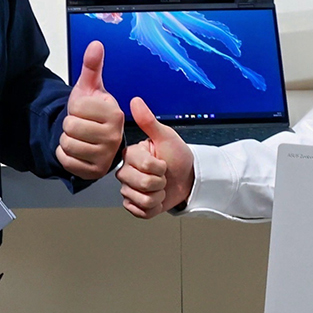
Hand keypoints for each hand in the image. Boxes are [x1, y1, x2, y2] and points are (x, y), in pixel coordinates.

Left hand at [57, 41, 123, 179]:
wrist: (95, 138)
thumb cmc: (92, 113)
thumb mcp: (90, 88)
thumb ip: (92, 66)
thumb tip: (95, 45)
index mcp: (114, 113)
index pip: (77, 107)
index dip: (75, 108)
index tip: (85, 111)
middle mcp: (113, 136)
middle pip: (70, 127)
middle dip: (69, 125)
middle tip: (81, 125)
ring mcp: (105, 155)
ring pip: (67, 144)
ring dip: (66, 140)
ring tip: (79, 136)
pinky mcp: (94, 171)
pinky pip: (66, 160)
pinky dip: (65, 155)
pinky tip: (76, 150)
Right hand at [118, 97, 193, 217]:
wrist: (187, 178)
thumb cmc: (177, 155)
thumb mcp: (165, 136)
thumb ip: (148, 121)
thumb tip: (135, 100)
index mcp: (130, 155)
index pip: (143, 165)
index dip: (159, 167)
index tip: (163, 161)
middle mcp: (125, 172)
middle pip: (140, 184)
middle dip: (159, 182)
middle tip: (164, 175)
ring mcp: (128, 190)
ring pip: (142, 200)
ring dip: (158, 195)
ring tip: (161, 187)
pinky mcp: (134, 206)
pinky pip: (141, 212)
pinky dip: (154, 207)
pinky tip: (156, 198)